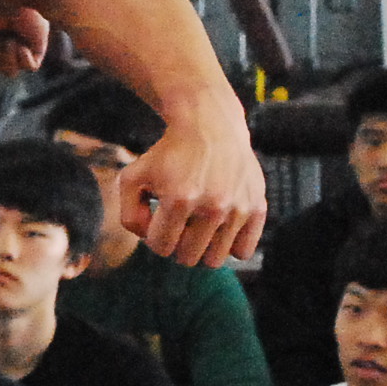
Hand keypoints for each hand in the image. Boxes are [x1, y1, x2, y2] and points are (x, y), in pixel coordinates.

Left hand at [117, 108, 266, 265]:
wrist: (209, 125)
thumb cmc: (167, 154)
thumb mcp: (132, 178)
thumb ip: (129, 215)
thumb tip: (149, 240)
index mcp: (179, 199)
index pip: (162, 248)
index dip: (154, 238)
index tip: (158, 221)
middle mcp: (213, 205)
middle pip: (188, 258)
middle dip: (177, 244)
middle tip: (177, 223)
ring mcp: (238, 208)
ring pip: (215, 259)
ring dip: (201, 247)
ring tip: (197, 225)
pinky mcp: (257, 207)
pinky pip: (243, 252)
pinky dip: (229, 246)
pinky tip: (219, 227)